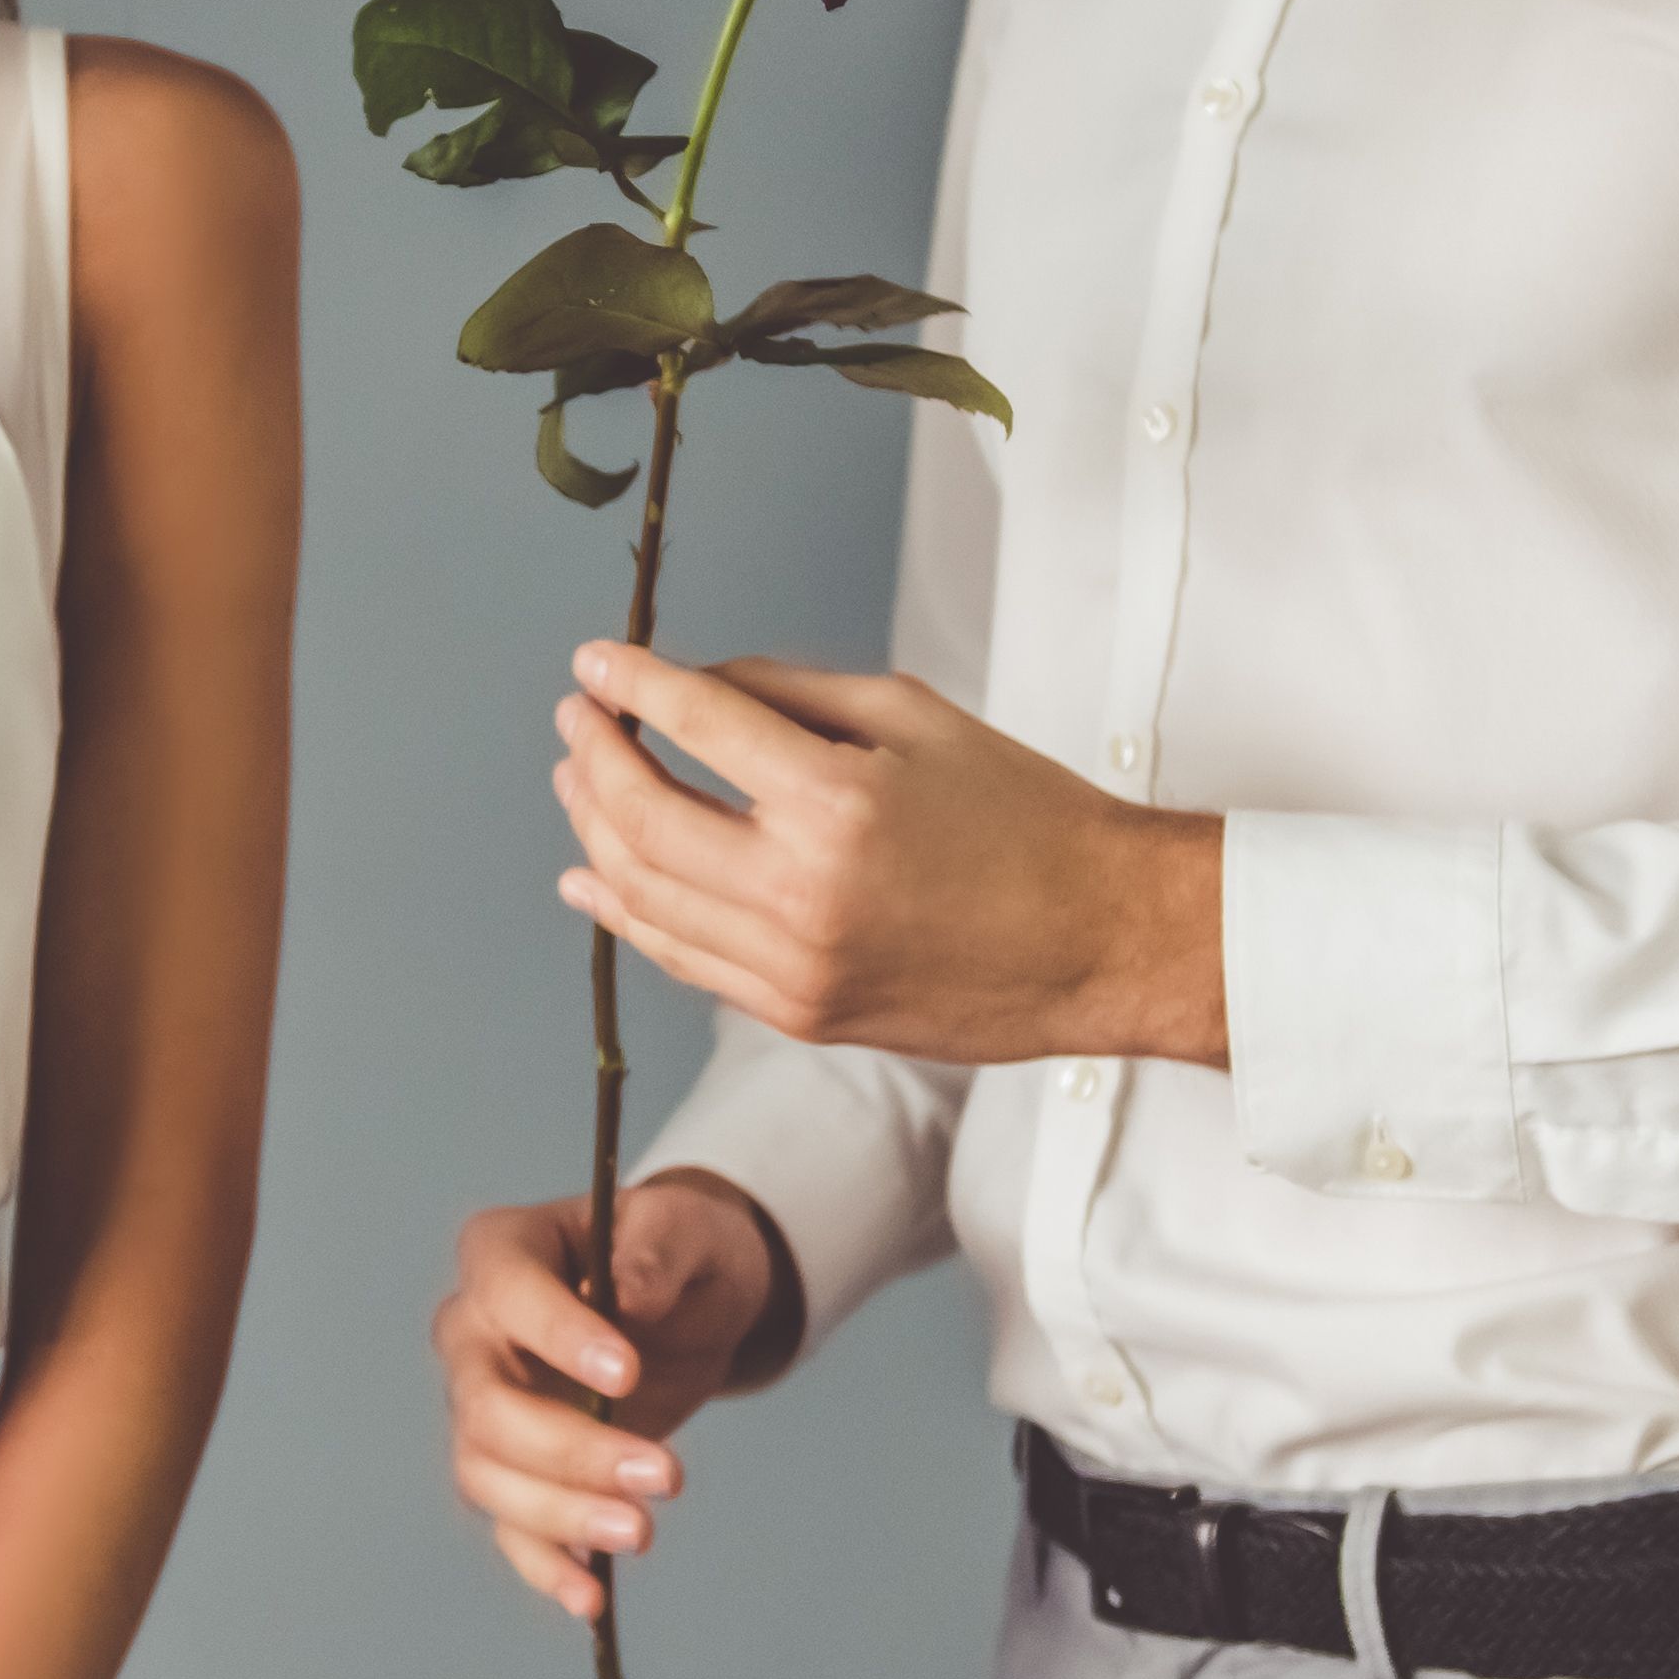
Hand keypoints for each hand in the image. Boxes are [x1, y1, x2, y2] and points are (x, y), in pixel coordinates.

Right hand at [433, 1166, 803, 1622]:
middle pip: (487, 1406)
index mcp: (500, 1252)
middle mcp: (473, 1335)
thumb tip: (628, 1297)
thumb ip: (656, 1249)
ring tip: (642, 1533)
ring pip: (488, 1475)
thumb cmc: (677, 1251)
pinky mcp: (516, 1470)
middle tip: (666, 1475)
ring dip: (560, 1514)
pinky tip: (592, 1597)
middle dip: (571, 1451)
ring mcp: (484, 1409)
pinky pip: (509, 1526)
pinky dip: (544, 1565)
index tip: (627, 1374)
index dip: (558, 1338)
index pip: (507, 1295)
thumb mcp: (685, 1228)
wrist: (688, 1307)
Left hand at [553, 643, 1225, 1068]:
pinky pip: (685, 960)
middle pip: (644, 819)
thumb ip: (792, 695)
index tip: (596, 663)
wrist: (1101, 939)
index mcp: (838, 802)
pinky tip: (594, 880)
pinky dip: (629, 915)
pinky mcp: (800, 1015)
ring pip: (647, 898)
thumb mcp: (916, 717)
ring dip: (594, 834)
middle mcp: (803, 892)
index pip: (697, 725)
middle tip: (577, 719)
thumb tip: (696, 686)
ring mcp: (795, 966)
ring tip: (577, 783)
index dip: (632, 685)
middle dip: (594, 759)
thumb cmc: (1026, 819)